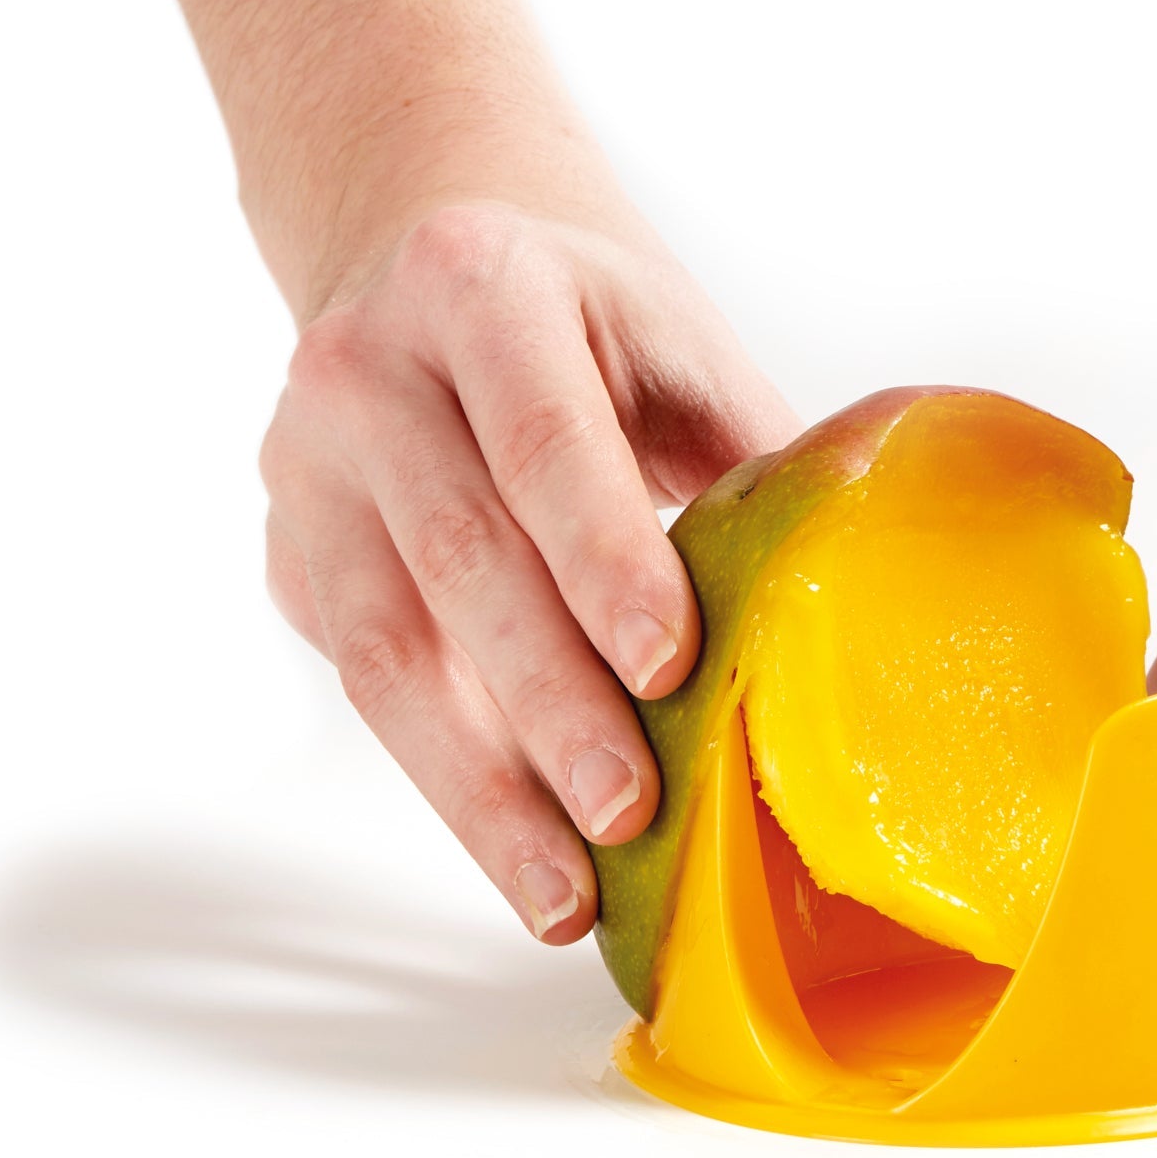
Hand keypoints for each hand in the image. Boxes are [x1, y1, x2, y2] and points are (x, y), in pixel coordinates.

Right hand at [260, 199, 798, 943]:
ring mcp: (309, 465)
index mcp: (479, 283)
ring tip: (565, 893)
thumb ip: (754, 442)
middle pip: (460, 554)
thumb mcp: (674, 338)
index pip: (542, 437)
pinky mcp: (293, 551)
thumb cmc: (585, 319)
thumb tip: (863, 547)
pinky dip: (447, 777)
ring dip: (481, 785)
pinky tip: (519, 848)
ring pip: (386, 648)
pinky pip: (365, 681)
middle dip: (549, 700)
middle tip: (632, 811)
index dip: (604, 555)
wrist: (423, 264)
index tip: (667, 665)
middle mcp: (366, 366)